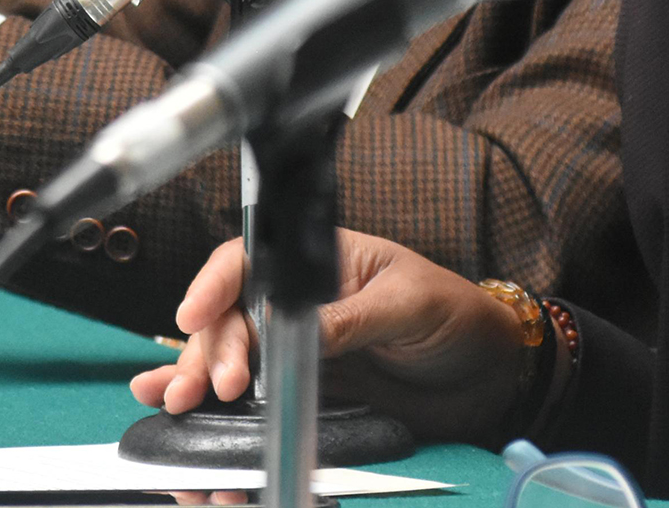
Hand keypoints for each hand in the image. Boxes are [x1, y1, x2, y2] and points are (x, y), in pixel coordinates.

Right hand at [129, 230, 537, 446]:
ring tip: (178, 400)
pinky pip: (253, 394)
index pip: (251, 262)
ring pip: (230, 355)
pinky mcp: (306, 391)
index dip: (216, 285)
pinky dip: (214, 402)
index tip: (194, 315)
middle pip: (230, 315)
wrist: (490, 374)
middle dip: (211, 347)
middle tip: (217, 385)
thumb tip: (296, 332)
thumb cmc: (457, 317)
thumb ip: (351, 318)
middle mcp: (299, 304)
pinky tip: (180, 406)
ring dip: (197, 374)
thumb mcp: (408, 305)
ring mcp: (298, 350)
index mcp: (321, 263)